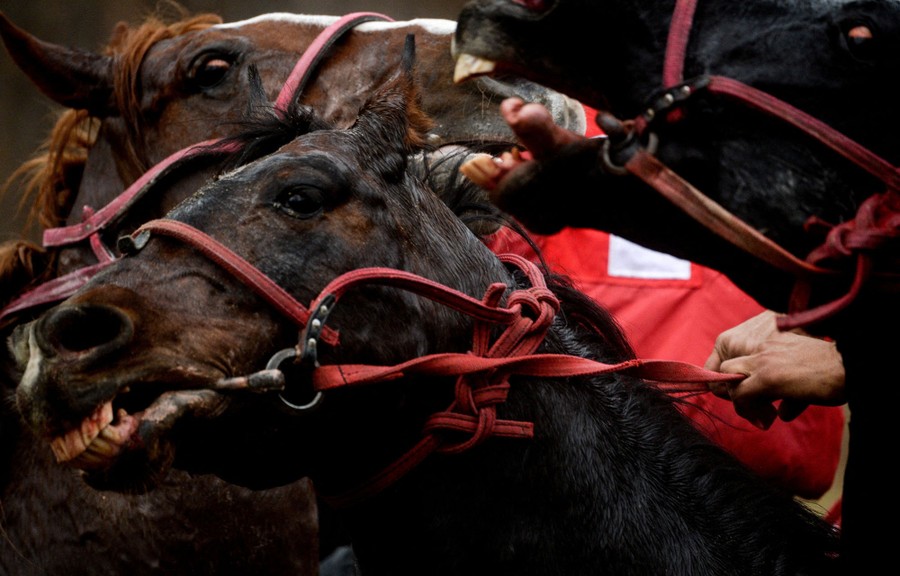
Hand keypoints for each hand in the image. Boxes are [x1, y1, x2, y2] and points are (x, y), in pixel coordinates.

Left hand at [705, 311, 845, 429]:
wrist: (852, 367)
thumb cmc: (836, 372)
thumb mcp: (805, 377)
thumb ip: (789, 393)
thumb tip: (782, 414)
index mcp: (771, 342)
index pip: (737, 357)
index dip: (737, 379)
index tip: (751, 397)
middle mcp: (762, 348)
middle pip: (725, 367)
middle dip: (731, 388)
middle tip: (749, 404)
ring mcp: (763, 361)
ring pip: (728, 379)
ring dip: (738, 399)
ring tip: (758, 414)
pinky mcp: (768, 377)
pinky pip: (741, 394)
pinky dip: (747, 409)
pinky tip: (766, 418)